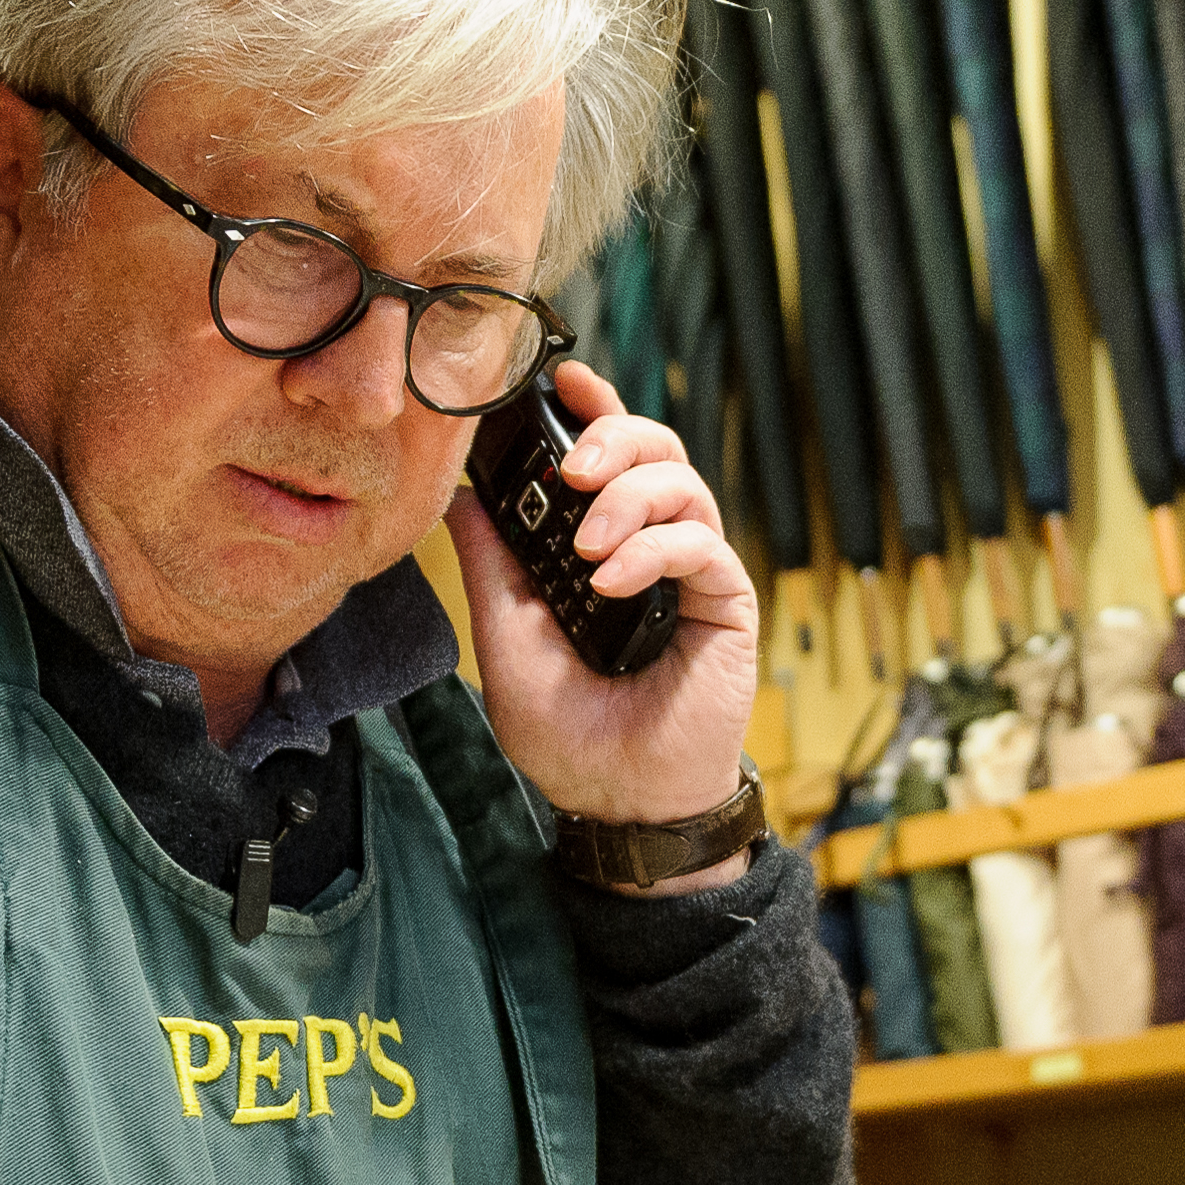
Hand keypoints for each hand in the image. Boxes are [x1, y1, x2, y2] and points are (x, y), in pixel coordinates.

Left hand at [445, 359, 757, 859]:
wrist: (618, 803)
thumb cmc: (570, 735)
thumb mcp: (507, 640)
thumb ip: (492, 566)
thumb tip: (460, 496)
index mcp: (601, 548)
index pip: (606, 459)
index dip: (593, 410)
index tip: (565, 380)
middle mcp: (651, 549)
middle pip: (655, 449)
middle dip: (613, 438)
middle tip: (572, 468)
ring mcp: (691, 573)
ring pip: (683, 482)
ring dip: (629, 497)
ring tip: (589, 547)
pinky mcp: (725, 602)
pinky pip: (702, 543)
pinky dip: (653, 548)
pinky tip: (612, 580)